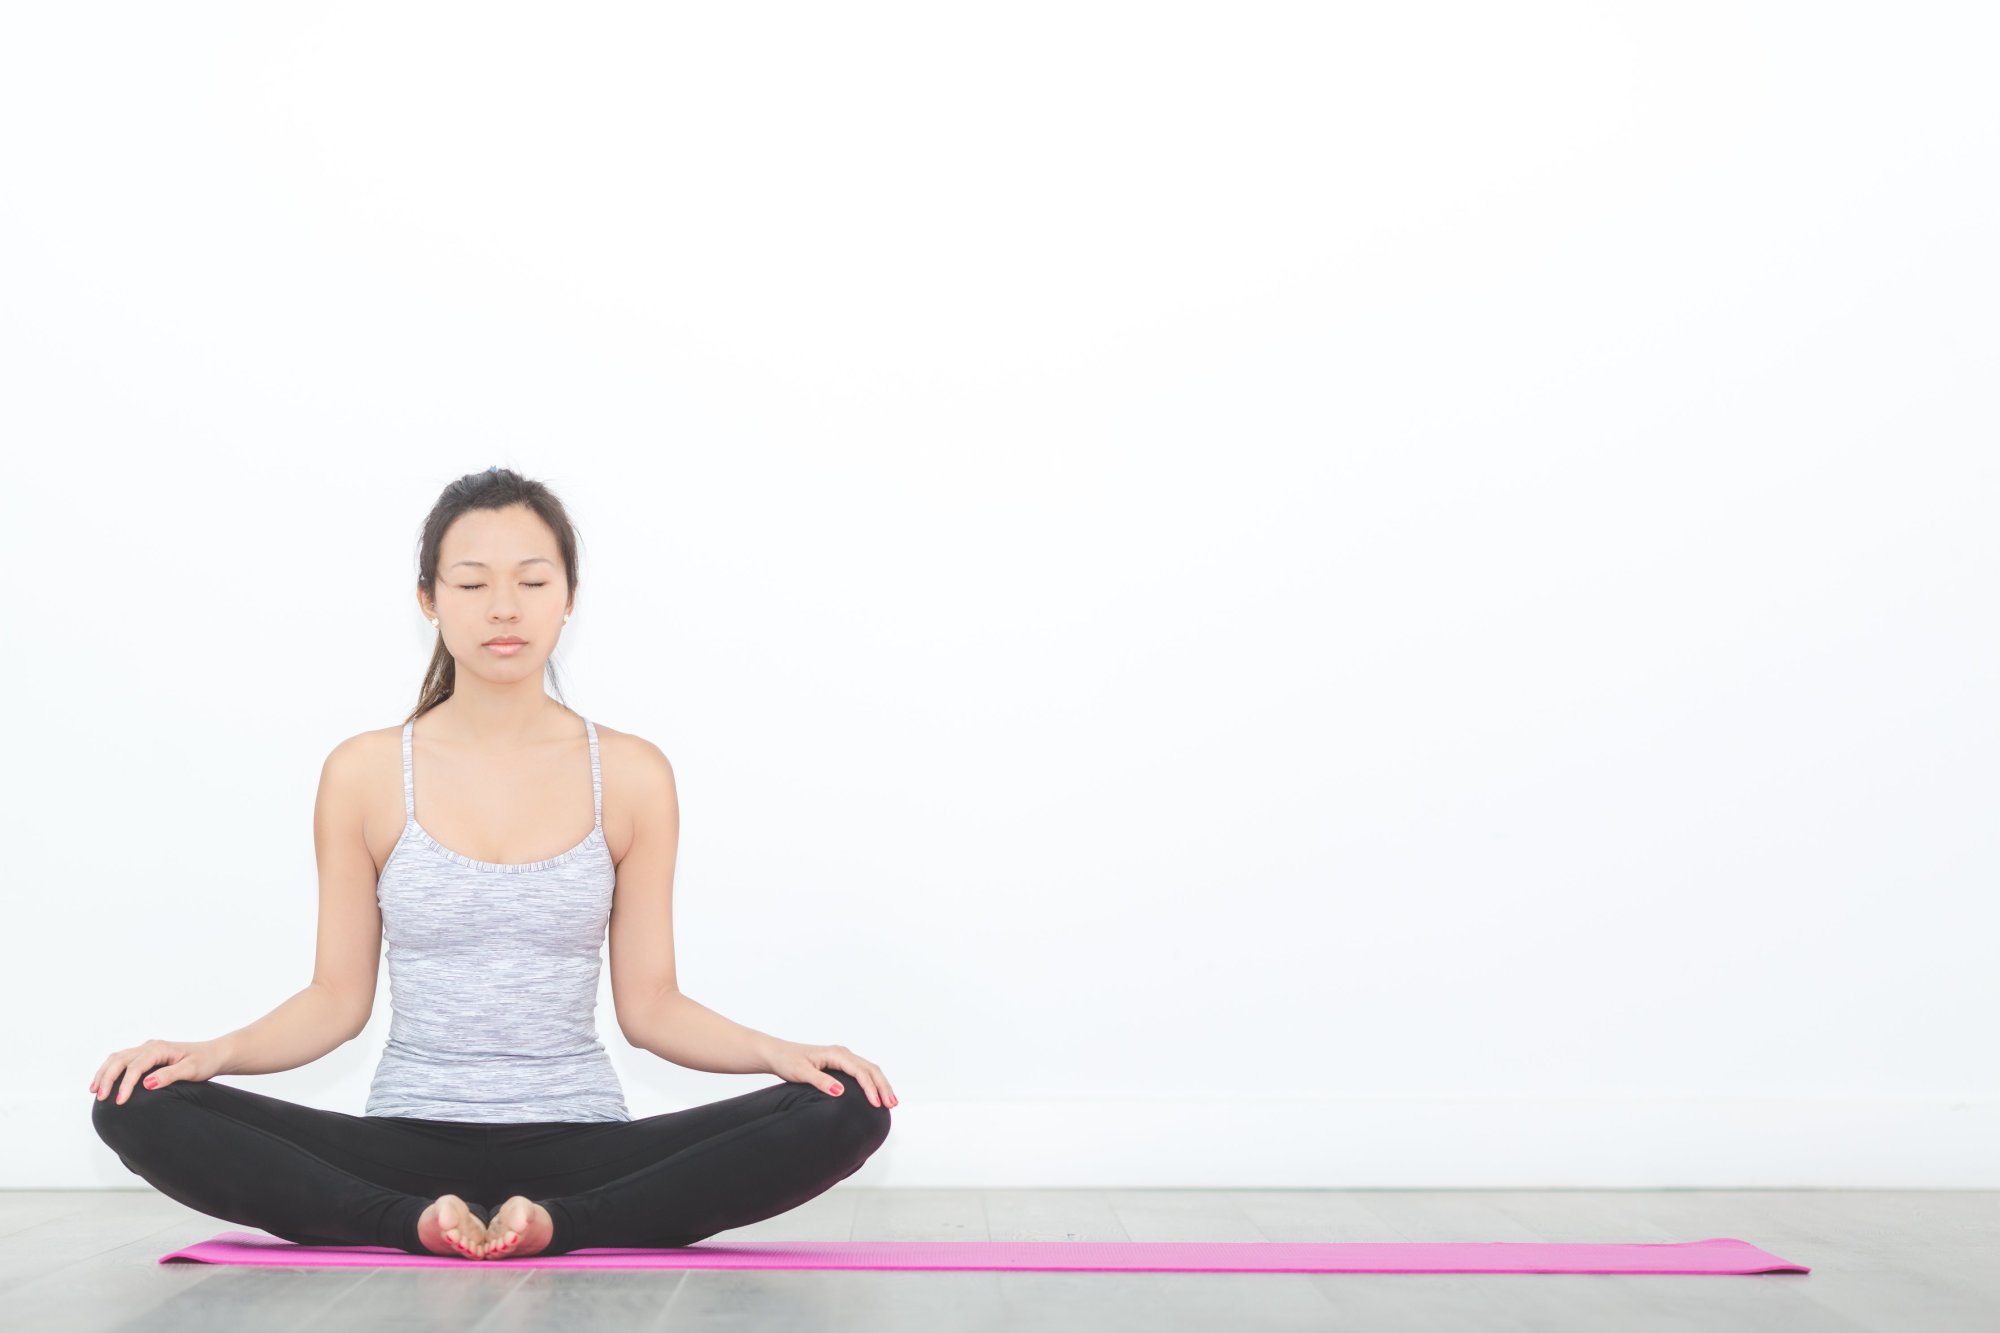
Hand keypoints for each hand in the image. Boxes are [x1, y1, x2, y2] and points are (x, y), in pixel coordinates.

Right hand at [91, 1038, 225, 1105]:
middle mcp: (150, 1046)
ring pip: (118, 1058)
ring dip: (104, 1072)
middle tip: (101, 1097)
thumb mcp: (192, 1070)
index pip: (136, 1066)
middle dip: (108, 1078)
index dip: (125, 1084)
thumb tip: (146, 1084)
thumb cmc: (205, 1061)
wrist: (215, 1054)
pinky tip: (103, 1082)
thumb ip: (169, 1075)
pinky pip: (122, 1060)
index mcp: (159, 1048)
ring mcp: (147, 1049)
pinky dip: (110, 1069)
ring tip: (94, 1090)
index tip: (120, 1101)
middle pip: (121, 1059)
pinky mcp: (147, 1055)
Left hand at [760, 1040, 897, 1109]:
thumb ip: (821, 1081)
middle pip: (871, 1069)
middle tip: (892, 1104)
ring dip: (881, 1084)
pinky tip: (876, 1094)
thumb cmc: (788, 1061)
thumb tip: (840, 1091)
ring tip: (890, 1101)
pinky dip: (873, 1082)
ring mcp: (843, 1058)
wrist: (778, 1054)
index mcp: (836, 1054)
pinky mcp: (841, 1064)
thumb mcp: (801, 1073)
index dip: (870, 1088)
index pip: (861, 1071)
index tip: (876, 1104)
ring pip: (869, 1069)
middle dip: (883, 1086)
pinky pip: (863, 1072)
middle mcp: (843, 1053)